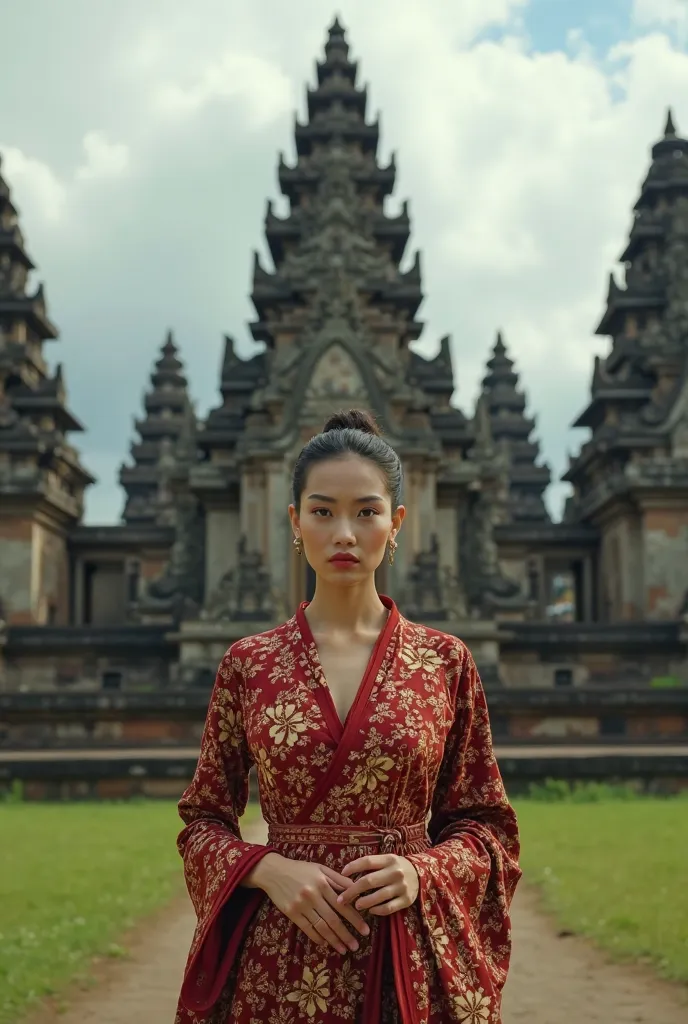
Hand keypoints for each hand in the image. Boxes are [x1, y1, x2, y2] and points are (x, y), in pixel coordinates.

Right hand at [244, 853, 370, 953]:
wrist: (274, 871)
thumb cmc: (301, 869)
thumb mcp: (321, 868)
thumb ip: (339, 880)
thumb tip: (356, 890)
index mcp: (323, 883)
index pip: (343, 905)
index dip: (355, 919)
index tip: (365, 930)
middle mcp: (313, 895)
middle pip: (333, 919)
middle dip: (347, 934)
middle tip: (357, 946)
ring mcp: (301, 906)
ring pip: (321, 927)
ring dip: (334, 940)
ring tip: (344, 949)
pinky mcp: (291, 913)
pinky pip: (307, 929)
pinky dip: (317, 938)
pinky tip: (326, 944)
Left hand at [337, 854, 418, 915]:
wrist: (421, 875)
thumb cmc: (397, 867)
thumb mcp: (387, 860)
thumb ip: (372, 865)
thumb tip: (347, 873)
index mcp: (389, 859)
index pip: (367, 861)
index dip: (353, 867)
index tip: (342, 873)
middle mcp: (395, 872)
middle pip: (369, 881)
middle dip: (352, 891)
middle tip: (341, 899)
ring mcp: (402, 887)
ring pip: (378, 896)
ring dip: (364, 902)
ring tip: (356, 905)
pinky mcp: (407, 900)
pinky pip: (389, 908)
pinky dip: (378, 910)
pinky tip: (371, 911)